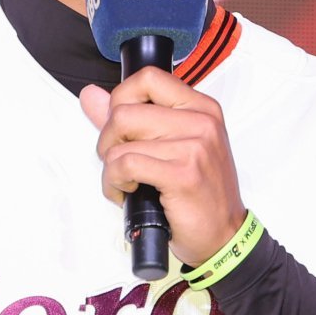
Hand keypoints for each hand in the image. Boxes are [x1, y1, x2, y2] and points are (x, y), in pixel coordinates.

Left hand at [79, 67, 246, 265]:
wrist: (224, 236)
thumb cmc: (199, 194)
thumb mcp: (172, 147)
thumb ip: (131, 118)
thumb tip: (91, 95)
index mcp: (201, 107)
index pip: (147, 78)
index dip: (120, 99)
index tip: (120, 126)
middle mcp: (201, 121)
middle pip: (124, 111)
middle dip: (107, 140)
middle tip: (118, 161)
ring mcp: (194, 146)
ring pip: (120, 143)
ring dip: (110, 169)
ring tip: (125, 182)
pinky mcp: (182, 174)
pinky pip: (125, 165)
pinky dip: (114, 183)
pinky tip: (127, 193)